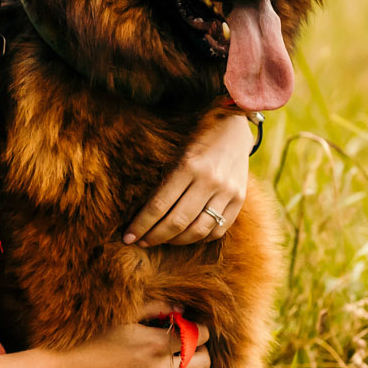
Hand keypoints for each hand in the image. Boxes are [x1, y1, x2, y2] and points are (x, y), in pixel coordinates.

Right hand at [54, 300, 211, 367]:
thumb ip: (155, 308)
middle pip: (204, 363)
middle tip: (187, 343)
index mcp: (157, 344)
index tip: (190, 324)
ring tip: (174, 360)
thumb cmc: (93, 341)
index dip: (198, 328)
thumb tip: (180, 308)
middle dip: (201, 350)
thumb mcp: (123, 317)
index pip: (198, 336)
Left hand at [122, 110, 253, 245]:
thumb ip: (165, 181)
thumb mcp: (177, 152)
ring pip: (198, 231)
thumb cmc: (197, 137)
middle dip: (155, 236)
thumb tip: (143, 214)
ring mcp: (227, 191)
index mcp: (189, 166)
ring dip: (176, 241)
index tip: (128, 237)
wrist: (234, 125)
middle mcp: (210, 180)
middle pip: (177, 222)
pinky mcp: (240, 199)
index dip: (141, 225)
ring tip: (164, 240)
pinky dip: (200, 238)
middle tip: (142, 241)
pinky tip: (187, 236)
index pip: (159, 205)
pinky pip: (218, 230)